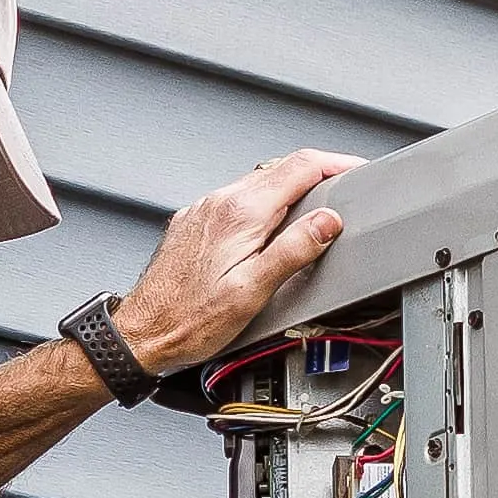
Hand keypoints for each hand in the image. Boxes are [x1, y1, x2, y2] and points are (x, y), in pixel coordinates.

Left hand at [111, 151, 358, 384]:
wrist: (141, 334)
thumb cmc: (189, 321)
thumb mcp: (252, 291)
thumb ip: (293, 251)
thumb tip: (326, 223)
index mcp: (240, 214)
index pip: (300, 167)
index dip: (336, 163)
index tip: (356, 169)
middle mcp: (219, 202)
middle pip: (280, 169)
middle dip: (317, 173)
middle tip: (342, 189)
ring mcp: (204, 210)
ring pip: (258, 182)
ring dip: (290, 188)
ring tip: (312, 209)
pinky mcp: (194, 222)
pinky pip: (237, 199)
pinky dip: (263, 203)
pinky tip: (269, 227)